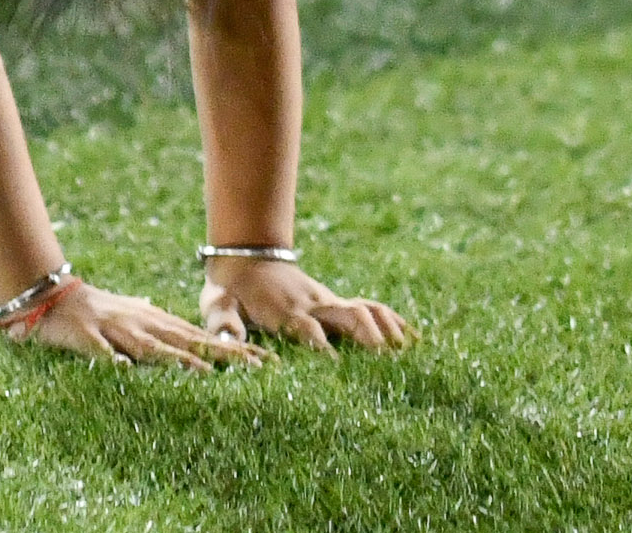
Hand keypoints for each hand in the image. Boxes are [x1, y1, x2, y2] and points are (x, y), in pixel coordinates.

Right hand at [0, 277, 246, 366]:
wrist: (57, 298)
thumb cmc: (100, 310)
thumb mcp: (138, 317)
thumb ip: (163, 327)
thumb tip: (189, 339)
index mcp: (158, 323)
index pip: (202, 337)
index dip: (235, 349)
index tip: (266, 361)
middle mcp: (144, 324)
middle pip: (188, 341)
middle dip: (223, 353)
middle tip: (258, 367)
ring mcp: (117, 330)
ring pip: (152, 346)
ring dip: (178, 359)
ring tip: (206, 372)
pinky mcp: (89, 338)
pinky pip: (103, 352)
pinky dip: (114, 360)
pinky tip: (125, 371)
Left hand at [201, 256, 415, 352]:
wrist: (247, 257)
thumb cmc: (230, 291)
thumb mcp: (218, 305)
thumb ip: (224, 324)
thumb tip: (231, 345)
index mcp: (284, 311)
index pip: (308, 331)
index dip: (323, 350)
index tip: (340, 373)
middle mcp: (313, 305)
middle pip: (349, 316)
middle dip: (370, 338)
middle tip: (390, 365)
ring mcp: (328, 302)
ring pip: (365, 310)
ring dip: (387, 329)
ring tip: (410, 355)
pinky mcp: (337, 304)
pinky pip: (370, 308)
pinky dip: (392, 320)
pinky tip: (413, 339)